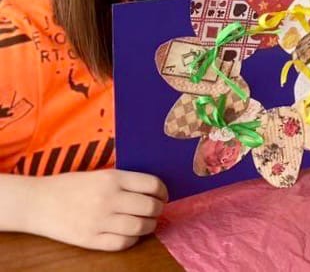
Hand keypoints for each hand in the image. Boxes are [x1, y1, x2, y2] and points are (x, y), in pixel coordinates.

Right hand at [21, 170, 166, 250]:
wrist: (38, 202)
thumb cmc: (70, 185)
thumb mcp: (100, 174)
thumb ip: (124, 181)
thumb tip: (152, 189)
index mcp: (113, 178)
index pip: (152, 185)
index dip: (163, 191)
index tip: (163, 195)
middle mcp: (109, 199)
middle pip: (149, 207)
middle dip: (158, 209)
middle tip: (157, 210)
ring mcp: (99, 221)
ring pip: (139, 227)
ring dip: (150, 225)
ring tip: (147, 223)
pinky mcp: (90, 240)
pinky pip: (122, 243)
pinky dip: (132, 239)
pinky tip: (131, 234)